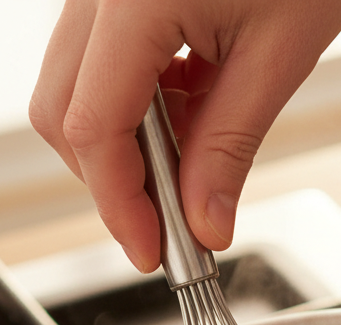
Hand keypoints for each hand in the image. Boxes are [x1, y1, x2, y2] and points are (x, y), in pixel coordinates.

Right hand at [30, 0, 340, 271]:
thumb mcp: (279, 57)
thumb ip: (231, 146)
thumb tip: (205, 224)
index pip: (92, 127)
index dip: (120, 203)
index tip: (154, 252)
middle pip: (62, 111)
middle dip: (115, 182)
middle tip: (173, 228)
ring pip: (76, 89)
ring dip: (130, 148)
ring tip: (196, 172)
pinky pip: (106, 62)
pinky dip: (143, 109)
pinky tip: (193, 120)